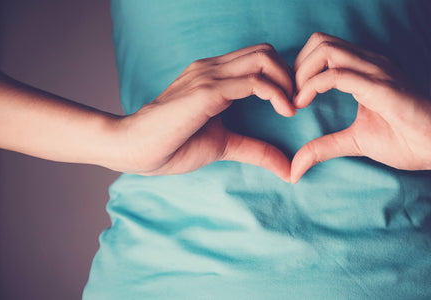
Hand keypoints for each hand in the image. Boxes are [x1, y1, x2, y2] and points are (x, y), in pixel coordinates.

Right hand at [115, 43, 295, 180]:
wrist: (133, 148)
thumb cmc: (171, 145)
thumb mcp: (223, 145)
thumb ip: (255, 150)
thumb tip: (287, 169)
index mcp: (214, 76)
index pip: (259, 58)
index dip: (282, 76)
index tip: (293, 104)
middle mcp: (213, 68)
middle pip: (266, 51)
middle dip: (290, 75)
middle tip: (297, 102)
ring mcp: (209, 76)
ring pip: (264, 59)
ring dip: (288, 81)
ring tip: (293, 108)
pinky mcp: (207, 92)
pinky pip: (254, 82)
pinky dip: (277, 93)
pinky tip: (285, 112)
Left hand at [290, 32, 430, 182]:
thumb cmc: (407, 139)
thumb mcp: (354, 142)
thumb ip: (323, 148)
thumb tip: (295, 169)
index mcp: (364, 70)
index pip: (322, 49)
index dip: (299, 70)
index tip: (292, 99)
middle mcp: (369, 63)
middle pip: (319, 41)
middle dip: (296, 67)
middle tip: (291, 96)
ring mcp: (376, 71)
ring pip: (325, 50)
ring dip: (301, 73)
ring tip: (297, 100)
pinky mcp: (381, 87)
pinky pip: (338, 74)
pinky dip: (313, 86)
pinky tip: (304, 104)